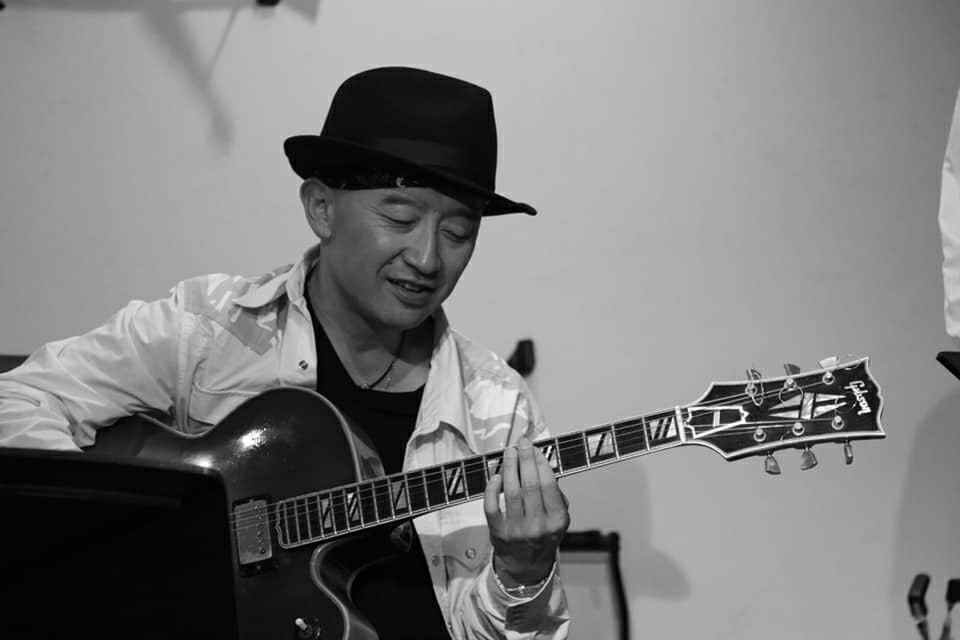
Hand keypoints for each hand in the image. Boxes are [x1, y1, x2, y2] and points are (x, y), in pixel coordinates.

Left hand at [483, 437, 569, 587]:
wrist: (527, 566)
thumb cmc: (543, 535)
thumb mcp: (559, 519)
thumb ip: (555, 495)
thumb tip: (543, 465)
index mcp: (557, 520)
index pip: (549, 485)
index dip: (541, 463)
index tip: (536, 449)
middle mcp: (538, 525)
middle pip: (530, 485)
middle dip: (525, 460)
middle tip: (521, 443)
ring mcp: (517, 530)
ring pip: (511, 492)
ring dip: (509, 468)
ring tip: (508, 453)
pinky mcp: (498, 532)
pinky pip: (492, 506)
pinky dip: (492, 489)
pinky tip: (496, 476)